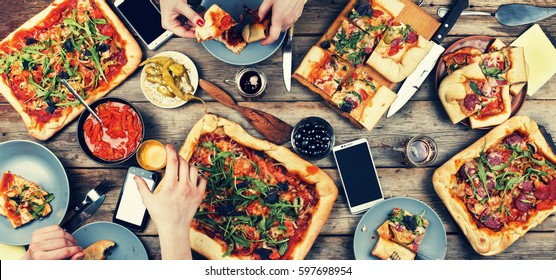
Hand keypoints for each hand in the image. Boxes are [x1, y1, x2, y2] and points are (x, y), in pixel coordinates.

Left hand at [24, 225, 83, 259]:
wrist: (31, 260)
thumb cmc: (44, 263)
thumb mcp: (57, 265)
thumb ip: (70, 260)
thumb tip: (80, 254)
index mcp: (41, 258)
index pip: (64, 251)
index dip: (75, 250)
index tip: (79, 250)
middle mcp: (37, 247)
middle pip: (63, 241)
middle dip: (72, 244)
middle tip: (75, 247)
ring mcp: (36, 239)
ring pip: (60, 232)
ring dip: (69, 237)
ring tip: (69, 242)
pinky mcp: (37, 232)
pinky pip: (55, 227)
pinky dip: (62, 231)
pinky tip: (62, 237)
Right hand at [135, 144, 206, 258]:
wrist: (174, 228)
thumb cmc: (161, 215)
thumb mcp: (148, 201)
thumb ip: (142, 187)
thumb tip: (135, 177)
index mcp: (170, 186)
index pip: (172, 162)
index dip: (170, 151)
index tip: (168, 147)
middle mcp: (183, 186)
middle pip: (184, 163)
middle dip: (178, 156)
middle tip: (174, 156)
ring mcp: (193, 190)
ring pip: (194, 169)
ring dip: (188, 164)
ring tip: (182, 165)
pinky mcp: (199, 195)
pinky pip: (202, 180)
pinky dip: (198, 176)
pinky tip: (192, 176)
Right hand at [160, 0, 204, 37]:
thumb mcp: (182, 6)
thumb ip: (192, 15)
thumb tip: (200, 23)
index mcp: (169, 24)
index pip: (183, 33)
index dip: (193, 34)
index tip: (202, 33)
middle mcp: (172, 23)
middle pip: (187, 30)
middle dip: (196, 27)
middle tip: (205, 26)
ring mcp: (176, 19)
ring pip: (189, 25)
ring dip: (196, 23)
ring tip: (204, 21)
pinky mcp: (180, 16)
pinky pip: (189, 19)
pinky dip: (195, 18)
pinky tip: (200, 16)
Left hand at [258, 0, 304, 44]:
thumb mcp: (269, 0)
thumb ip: (262, 10)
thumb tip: (259, 17)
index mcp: (279, 18)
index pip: (273, 36)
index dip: (267, 41)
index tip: (263, 42)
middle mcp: (287, 21)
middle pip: (277, 32)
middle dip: (271, 30)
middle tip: (266, 24)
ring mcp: (293, 19)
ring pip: (283, 27)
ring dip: (277, 25)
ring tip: (274, 16)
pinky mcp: (297, 16)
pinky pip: (289, 22)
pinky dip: (283, 21)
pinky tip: (281, 12)